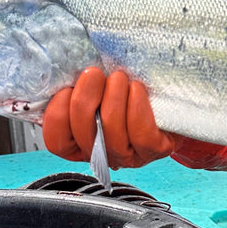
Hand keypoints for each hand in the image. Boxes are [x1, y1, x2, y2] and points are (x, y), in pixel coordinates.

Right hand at [42, 67, 175, 167]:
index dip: (57, 115)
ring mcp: (129, 156)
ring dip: (113, 98)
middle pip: (82, 134)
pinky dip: (136, 107)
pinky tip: (137, 88)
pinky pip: (140, 133)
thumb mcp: (97, 87)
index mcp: (81, 141)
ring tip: (119, 77)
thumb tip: (62, 71)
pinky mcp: (154, 150)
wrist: (170, 99)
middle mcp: (102, 154)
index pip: (57, 142)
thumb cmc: (127, 90)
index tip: (67, 89)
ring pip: (111, 133)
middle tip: (94, 74)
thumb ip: (78, 87)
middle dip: (85, 99)